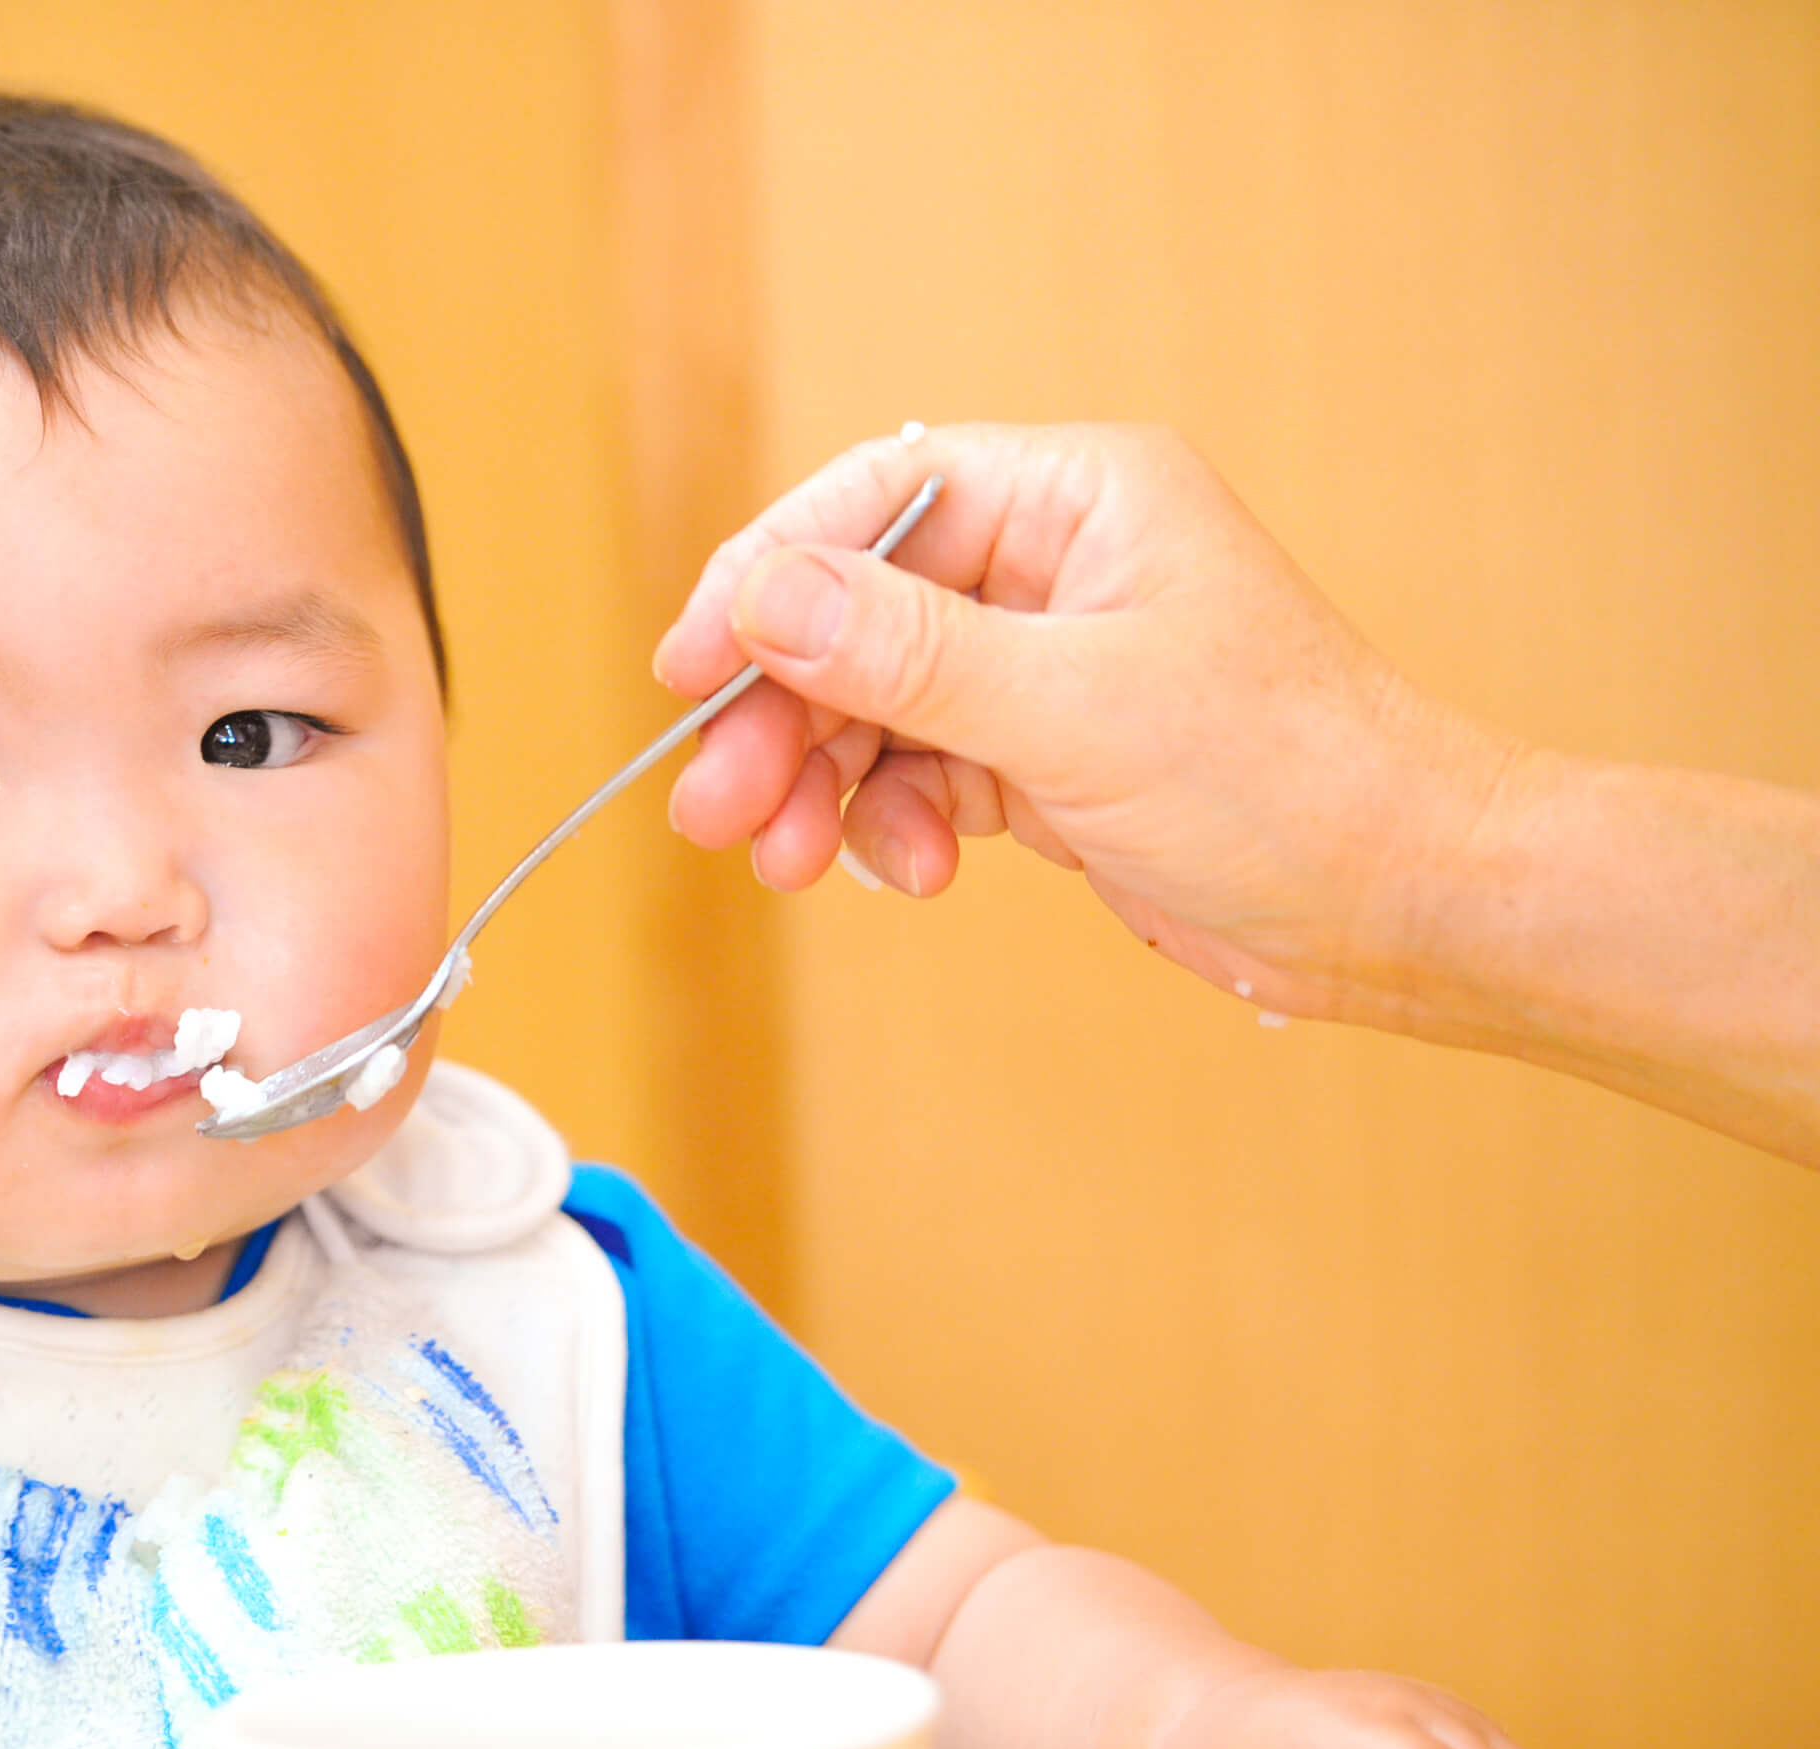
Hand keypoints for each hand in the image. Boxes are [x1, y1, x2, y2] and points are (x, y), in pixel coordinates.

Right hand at [650, 422, 1514, 1031]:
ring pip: (874, 704)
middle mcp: (1056, 564)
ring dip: (819, 783)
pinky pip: (919, 771)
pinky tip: (912, 874)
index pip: (876, 499)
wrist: (1404, 905)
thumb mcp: (1076, 710)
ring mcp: (1048, 662)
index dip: (767, 575)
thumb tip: (766, 596)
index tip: (689, 664)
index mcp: (1079, 498)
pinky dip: (891, 823)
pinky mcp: (1048, 753)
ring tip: (789, 862)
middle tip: (717, 808)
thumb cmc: (1291, 780)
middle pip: (855, 615)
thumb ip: (910, 652)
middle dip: (780, 714)